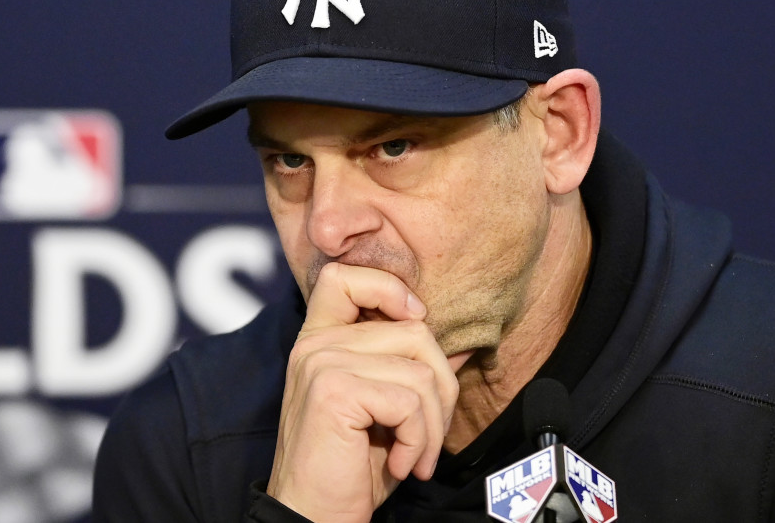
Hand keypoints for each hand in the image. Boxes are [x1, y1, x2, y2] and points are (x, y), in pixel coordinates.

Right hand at [266, 263, 459, 522]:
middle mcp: (314, 345)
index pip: (344, 276)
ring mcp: (321, 363)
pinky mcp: (334, 390)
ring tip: (414, 455)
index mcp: (319, 341)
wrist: (314, 516)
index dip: (389, 289)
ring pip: (420, 370)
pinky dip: (419, 439)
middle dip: (441, 387)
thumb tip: (460, 348)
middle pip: (414, 330)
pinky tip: (400, 463)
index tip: (412, 325)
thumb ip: (408, 369)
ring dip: (432, 424)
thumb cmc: (349, 468)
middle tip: (428, 435)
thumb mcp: (384, 411)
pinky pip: (409, 401)